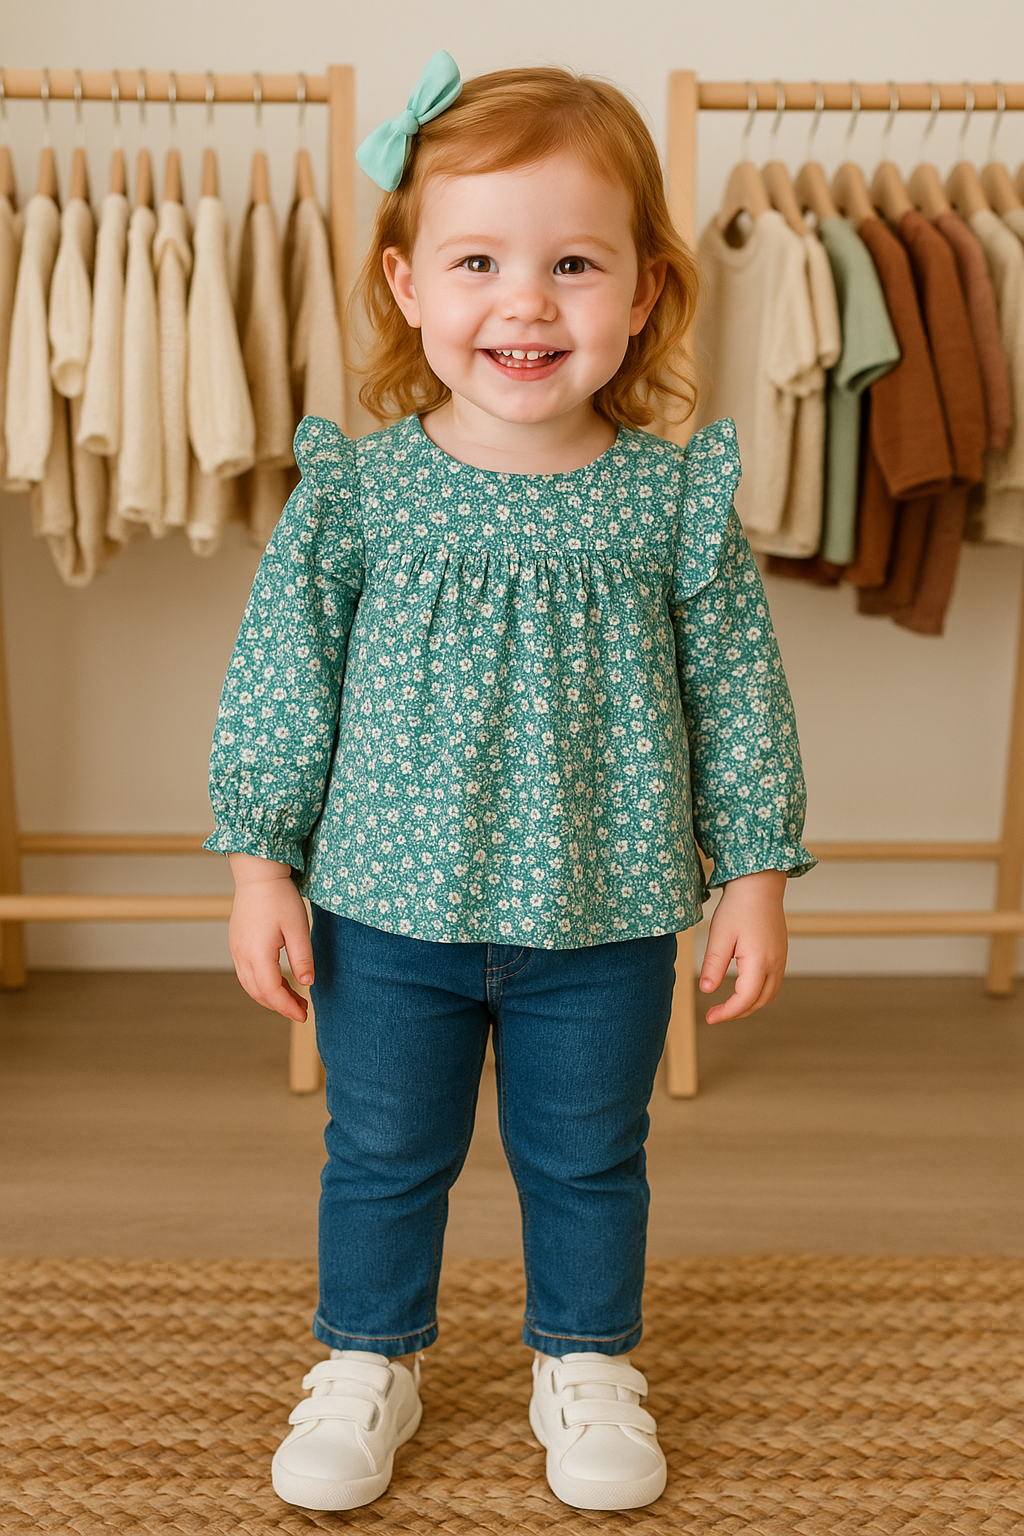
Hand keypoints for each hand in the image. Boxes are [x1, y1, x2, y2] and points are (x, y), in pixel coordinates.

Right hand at [227, 853, 313, 1021]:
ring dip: (270, 996)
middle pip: (258, 993)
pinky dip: (261, 983)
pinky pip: (246, 973)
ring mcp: (236, 949)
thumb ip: (302, 958)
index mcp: (257, 954)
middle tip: (302, 1008)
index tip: (304, 1015)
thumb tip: (307, 984)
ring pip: (250, 985)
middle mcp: (242, 955)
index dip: (288, 1007)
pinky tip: (278, 980)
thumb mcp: (297, 928)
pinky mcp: (236, 943)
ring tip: (292, 997)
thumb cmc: (279, 897)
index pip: (272, 992)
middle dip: (280, 1005)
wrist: (257, 874)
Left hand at [699, 869, 787, 1022]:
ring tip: (728, 1005)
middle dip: (738, 1012)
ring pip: (769, 994)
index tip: (710, 1017)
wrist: (759, 884)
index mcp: (760, 961)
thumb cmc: (738, 907)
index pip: (745, 999)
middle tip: (715, 1014)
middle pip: (760, 1001)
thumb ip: (713, 965)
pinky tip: (741, 987)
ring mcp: (781, 958)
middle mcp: (775, 963)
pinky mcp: (780, 953)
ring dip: (749, 1004)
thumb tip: (707, 990)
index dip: (728, 1013)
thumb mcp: (720, 935)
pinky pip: (772, 982)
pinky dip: (758, 992)